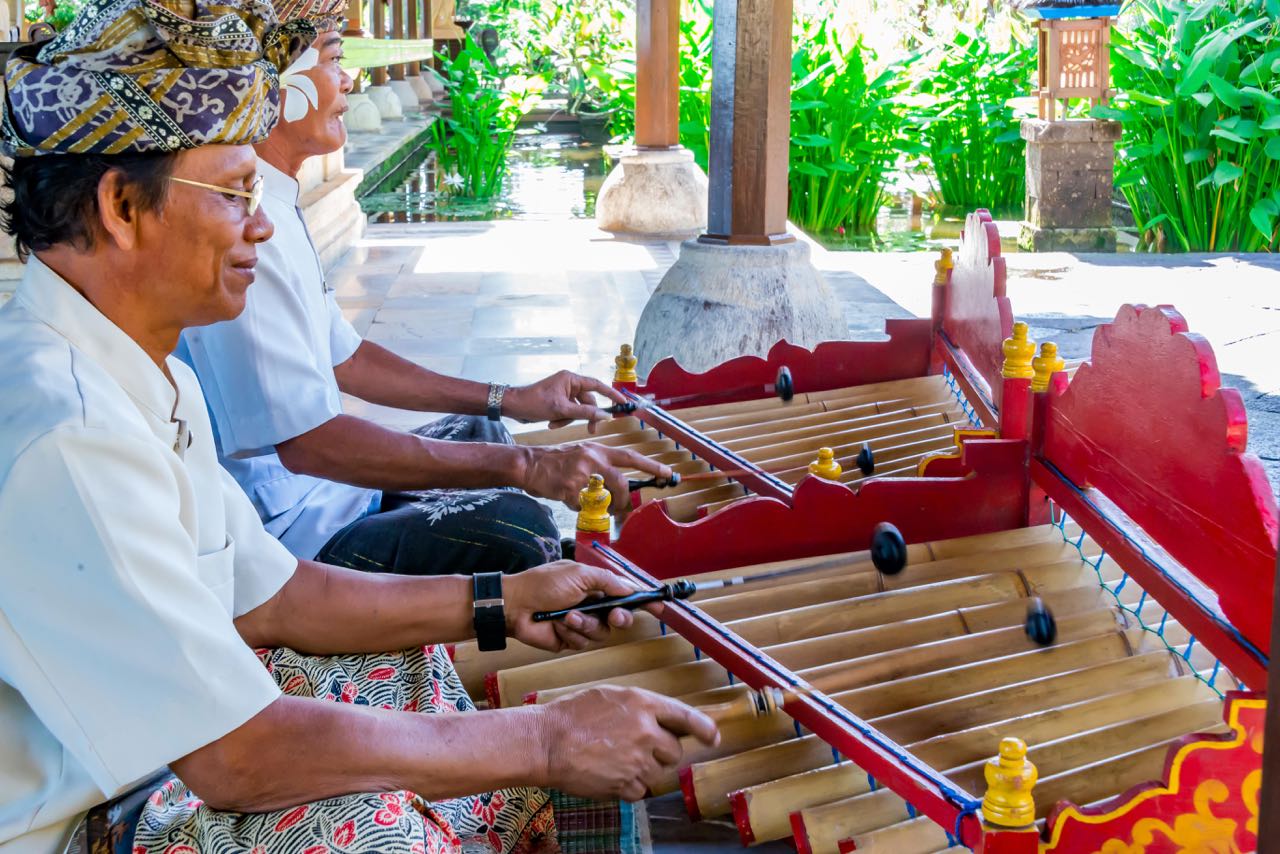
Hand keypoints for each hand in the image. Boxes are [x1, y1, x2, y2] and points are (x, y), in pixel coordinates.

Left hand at [503, 371, 626, 433]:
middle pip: (588, 401)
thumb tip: (604, 415)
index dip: (612, 394)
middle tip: (590, 429)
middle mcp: (569, 383)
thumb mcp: (561, 409)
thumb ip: (585, 412)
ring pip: (578, 409)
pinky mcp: (558, 401)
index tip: (622, 403)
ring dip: (569, 419)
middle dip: (585, 416)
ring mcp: (564, 392)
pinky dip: (562, 419)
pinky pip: (569, 412)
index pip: (597, 385)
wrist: (513, 405)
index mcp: (571, 379)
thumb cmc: (534, 402)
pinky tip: (552, 423)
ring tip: (556, 424)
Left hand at [505, 561, 641, 651]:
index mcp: (595, 586)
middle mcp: (592, 605)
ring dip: (586, 624)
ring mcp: (582, 624)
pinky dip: (572, 633)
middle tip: (614, 615)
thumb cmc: (544, 584)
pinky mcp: (570, 640)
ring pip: (602, 632)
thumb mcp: (579, 575)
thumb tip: (630, 588)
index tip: (660, 605)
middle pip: (621, 617)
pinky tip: (558, 625)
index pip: (626, 594)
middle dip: (620, 616)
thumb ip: (607, 581)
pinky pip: (583, 642)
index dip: (643, 601)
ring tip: (567, 616)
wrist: (515, 605)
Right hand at [521, 443, 670, 511]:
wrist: (527, 463)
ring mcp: (581, 473)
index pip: (629, 457)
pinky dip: (575, 506)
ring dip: (599, 505)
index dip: (650, 465)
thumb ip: (597, 468)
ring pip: (601, 496)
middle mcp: (592, 459)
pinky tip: (566, 498)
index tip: (667, 472)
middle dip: (625, 498)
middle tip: (624, 508)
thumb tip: (612, 488)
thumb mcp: (579, 456)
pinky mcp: (569, 488)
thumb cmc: (553, 462)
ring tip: (590, 504)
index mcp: (596, 451)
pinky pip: (580, 505)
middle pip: (619, 481)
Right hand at [536, 686, 719, 800]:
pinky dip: (629, 786)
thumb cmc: (573, 715)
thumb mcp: (610, 696)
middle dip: (660, 752)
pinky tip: (609, 773)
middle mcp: (646, 731)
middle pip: (674, 751)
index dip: (704, 729)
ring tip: (615, 759)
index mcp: (643, 704)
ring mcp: (637, 760)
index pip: (686, 717)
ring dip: (643, 770)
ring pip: (658, 773)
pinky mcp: (626, 784)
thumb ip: (639, 707)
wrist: (547, 742)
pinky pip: (641, 791)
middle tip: (634, 747)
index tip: (712, 738)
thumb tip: (660, 721)